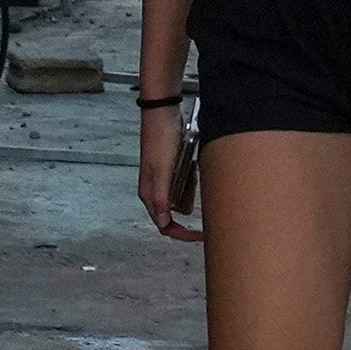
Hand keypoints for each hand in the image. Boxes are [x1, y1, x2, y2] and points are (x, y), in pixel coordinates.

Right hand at [136, 98, 198, 241]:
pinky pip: (186, 180)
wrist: (163, 113)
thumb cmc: (161, 140)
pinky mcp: (172, 168)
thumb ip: (161, 199)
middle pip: (177, 210)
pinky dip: (191, 174)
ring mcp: (164, 179)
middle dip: (189, 198)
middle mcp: (155, 191)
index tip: (201, 236)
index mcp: (149, 195)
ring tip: (190, 166)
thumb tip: (163, 224)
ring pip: (183, 194)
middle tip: (194, 181)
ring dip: (191, 185)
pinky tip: (190, 160)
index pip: (165, 226)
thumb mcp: (162, 171)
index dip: (182, 234)